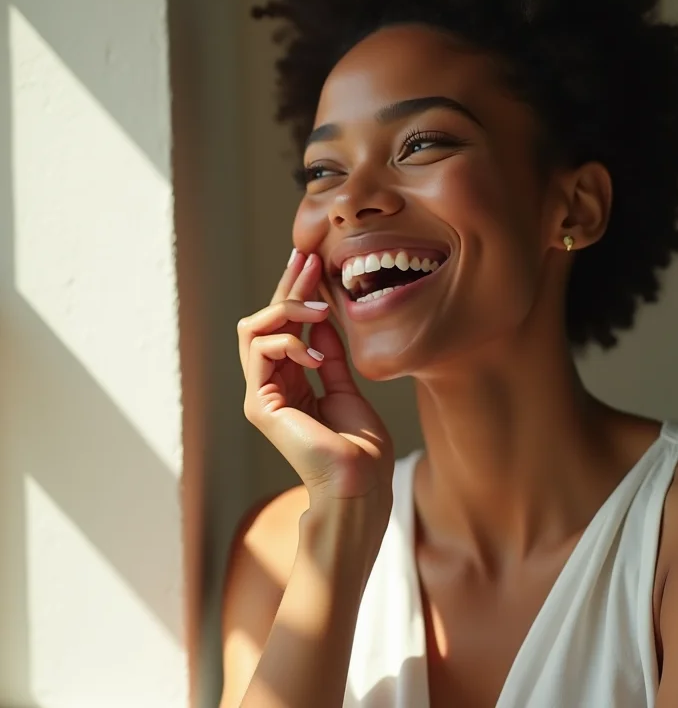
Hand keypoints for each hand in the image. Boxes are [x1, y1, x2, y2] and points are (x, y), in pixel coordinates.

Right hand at [238, 251, 393, 511]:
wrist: (361, 483)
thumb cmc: (359, 446)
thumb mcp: (344, 385)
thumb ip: (328, 352)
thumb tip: (319, 318)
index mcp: (291, 381)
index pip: (286, 326)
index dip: (295, 291)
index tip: (311, 260)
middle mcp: (271, 384)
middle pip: (266, 320)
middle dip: (288, 285)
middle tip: (306, 257)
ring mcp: (262, 394)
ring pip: (254, 328)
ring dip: (287, 308)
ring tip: (320, 309)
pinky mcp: (260, 404)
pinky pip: (261, 351)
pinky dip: (290, 342)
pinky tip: (317, 355)